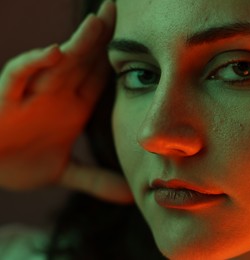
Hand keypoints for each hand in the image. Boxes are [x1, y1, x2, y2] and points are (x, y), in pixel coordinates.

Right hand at [0, 0, 132, 203]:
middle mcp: (58, 94)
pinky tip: (55, 52)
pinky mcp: (7, 99)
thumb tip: (129, 196)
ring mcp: (34, 94)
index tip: (144, 40)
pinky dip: (35, 63)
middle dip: (104, 36)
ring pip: (59, 62)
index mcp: (74, 106)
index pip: (102, 75)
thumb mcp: (66, 172)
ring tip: (99, 21)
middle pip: (86, 60)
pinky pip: (20, 75)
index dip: (120, 58)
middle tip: (125, 10)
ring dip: (78, 43)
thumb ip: (97, 180)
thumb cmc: (23, 161)